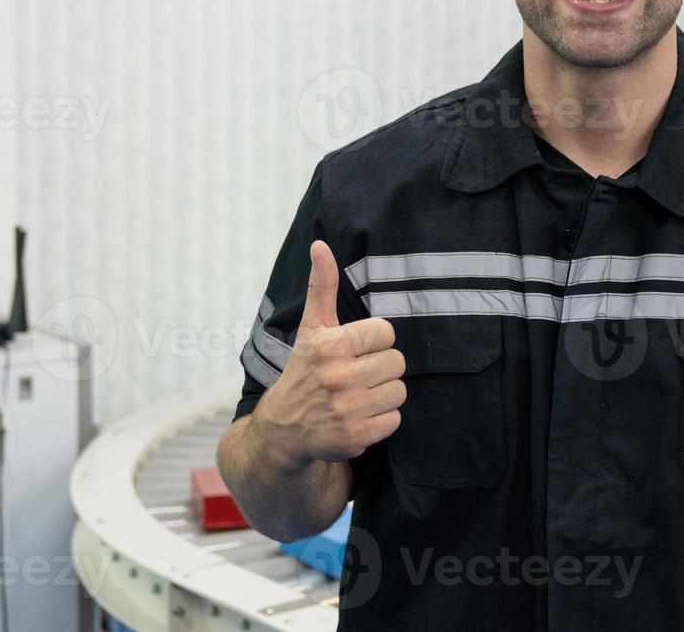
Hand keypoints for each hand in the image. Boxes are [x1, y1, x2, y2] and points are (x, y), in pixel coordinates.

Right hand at [253, 240, 405, 467]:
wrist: (283, 430)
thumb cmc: (304, 371)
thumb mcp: (312, 328)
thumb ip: (322, 286)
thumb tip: (320, 245)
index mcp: (330, 345)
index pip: (387, 332)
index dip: (374, 342)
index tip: (355, 351)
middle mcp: (338, 377)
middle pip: (397, 362)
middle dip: (382, 368)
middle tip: (358, 375)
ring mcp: (347, 409)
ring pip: (399, 391)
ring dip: (383, 394)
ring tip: (359, 396)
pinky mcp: (356, 437)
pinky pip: (395, 419)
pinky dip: (381, 420)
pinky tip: (359, 417)